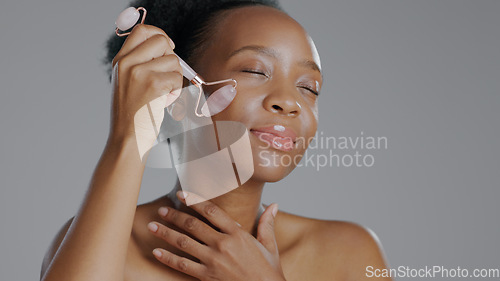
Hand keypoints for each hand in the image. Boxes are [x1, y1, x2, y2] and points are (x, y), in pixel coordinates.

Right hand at [109, 24, 182, 158]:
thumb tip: (166, 48)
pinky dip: (176, 92)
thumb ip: (141, 64)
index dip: (159, 34)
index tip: (168, 47)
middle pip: (161, 41)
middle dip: (172, 58)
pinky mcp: (153, 84)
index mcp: (120, 61)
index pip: (141, 31)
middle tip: (168, 76)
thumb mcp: (128, 83)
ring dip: (175, 79)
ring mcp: (139, 73)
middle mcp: (127, 63)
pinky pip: (177, 78)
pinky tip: (164, 103)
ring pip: (174, 61)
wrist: (127, 139)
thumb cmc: (132, 115)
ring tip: (163, 95)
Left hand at [147, 191, 285, 280]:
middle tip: (162, 210)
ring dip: (166, 233)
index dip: (194, 200)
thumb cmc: (268, 271)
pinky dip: (168, 258)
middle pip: (193, 225)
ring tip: (152, 226)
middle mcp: (223, 244)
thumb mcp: (270, 245)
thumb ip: (267, 223)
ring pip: (184, 242)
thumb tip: (273, 205)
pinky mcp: (207, 276)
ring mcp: (213, 261)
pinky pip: (183, 265)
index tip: (182, 194)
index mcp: (237, 234)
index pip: (211, 211)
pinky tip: (157, 252)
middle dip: (174, 216)